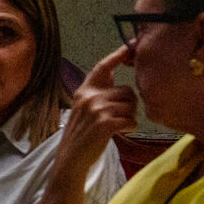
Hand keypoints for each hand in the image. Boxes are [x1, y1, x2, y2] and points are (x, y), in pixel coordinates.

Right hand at [61, 49, 138, 171]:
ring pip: (131, 105)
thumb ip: (99, 93)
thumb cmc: (82, 134)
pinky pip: (131, 119)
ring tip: (121, 125)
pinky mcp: (105, 124)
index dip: (117, 55)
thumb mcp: (85, 108)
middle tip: (122, 115)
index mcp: (84, 91)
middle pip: (127, 90)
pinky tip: (123, 132)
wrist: (71, 158)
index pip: (102, 67)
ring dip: (131, 116)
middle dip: (130, 103)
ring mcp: (97, 110)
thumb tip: (119, 79)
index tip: (130, 46)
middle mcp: (90, 97)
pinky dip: (131, 127)